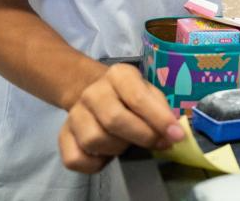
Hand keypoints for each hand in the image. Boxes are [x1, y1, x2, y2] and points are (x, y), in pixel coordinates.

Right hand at [57, 63, 183, 172]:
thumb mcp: (149, 91)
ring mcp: (74, 114)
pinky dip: (95, 164)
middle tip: (159, 144)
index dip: (159, 120)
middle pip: (115, 120)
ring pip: (95, 140)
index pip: (138, 98)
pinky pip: (76, 159)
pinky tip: (107, 156)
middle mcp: (93, 92)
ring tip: (128, 143)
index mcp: (119, 75)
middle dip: (143, 136)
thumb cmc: (130, 94)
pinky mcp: (63, 135)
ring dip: (118, 148)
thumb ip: (162, 109)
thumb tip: (174, 133)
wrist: (95, 93)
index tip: (176, 136)